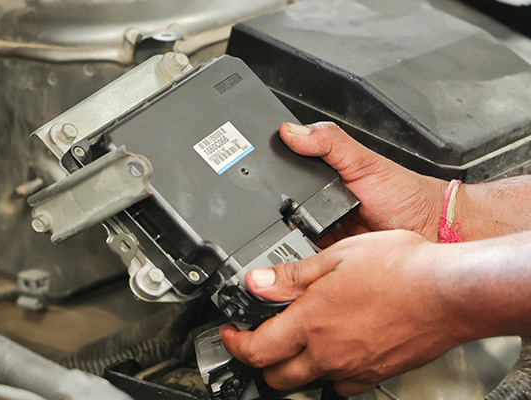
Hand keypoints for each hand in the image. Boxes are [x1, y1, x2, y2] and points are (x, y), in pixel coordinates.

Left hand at [220, 230, 466, 395]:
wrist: (450, 291)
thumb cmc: (400, 268)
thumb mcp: (335, 258)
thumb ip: (292, 275)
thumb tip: (258, 281)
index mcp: (311, 321)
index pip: (257, 348)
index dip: (235, 343)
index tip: (231, 334)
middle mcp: (328, 351)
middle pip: (276, 376)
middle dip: (260, 360)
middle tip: (260, 338)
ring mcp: (353, 366)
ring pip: (308, 382)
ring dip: (294, 367)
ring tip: (297, 343)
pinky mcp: (376, 373)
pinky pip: (343, 385)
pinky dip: (330, 374)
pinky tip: (335, 351)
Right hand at [279, 122, 446, 243]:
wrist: (431, 231)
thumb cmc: (404, 194)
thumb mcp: (363, 160)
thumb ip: (330, 142)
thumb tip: (292, 131)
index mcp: (324, 173)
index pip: (286, 170)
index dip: (269, 173)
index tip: (254, 177)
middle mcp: (319, 200)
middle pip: (281, 205)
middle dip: (275, 210)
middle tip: (284, 211)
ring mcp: (322, 227)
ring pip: (288, 232)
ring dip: (286, 234)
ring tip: (303, 230)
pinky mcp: (327, 253)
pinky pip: (305, 254)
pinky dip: (301, 253)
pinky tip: (308, 248)